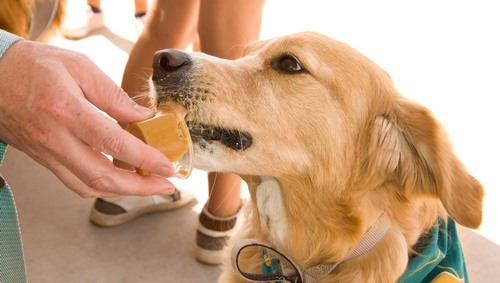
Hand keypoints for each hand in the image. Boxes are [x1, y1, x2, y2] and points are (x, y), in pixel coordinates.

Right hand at [0, 40, 175, 197]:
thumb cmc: (33, 66)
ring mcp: (47, 153)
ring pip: (87, 186)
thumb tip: (142, 116)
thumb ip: (112, 94)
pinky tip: (119, 181)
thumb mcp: (78, 67)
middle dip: (140, 188)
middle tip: (166, 185)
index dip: (144, 158)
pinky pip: (74, 182)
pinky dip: (100, 187)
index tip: (167, 164)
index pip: (113, 143)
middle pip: (102, 178)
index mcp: (66, 110)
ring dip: (123, 192)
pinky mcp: (43, 159)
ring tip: (149, 186)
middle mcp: (55, 138)